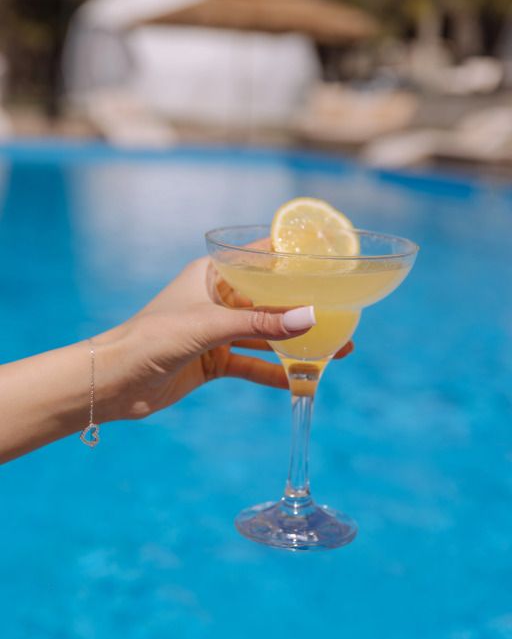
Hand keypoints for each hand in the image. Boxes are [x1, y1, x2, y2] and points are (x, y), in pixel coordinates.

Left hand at [99, 258, 352, 420]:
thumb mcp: (209, 326)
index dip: (291, 257)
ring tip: (338, 349)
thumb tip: (310, 319)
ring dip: (296, 343)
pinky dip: (275, 372)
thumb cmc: (151, 338)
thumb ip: (259, 325)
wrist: (113, 382)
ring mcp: (216, 331)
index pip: (258, 257)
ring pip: (265, 335)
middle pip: (269, 300)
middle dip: (303, 307)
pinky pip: (252, 364)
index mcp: (211, 274)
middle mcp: (217, 299)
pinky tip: (303, 379)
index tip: (328, 259)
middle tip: (342, 311)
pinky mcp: (214, 361)